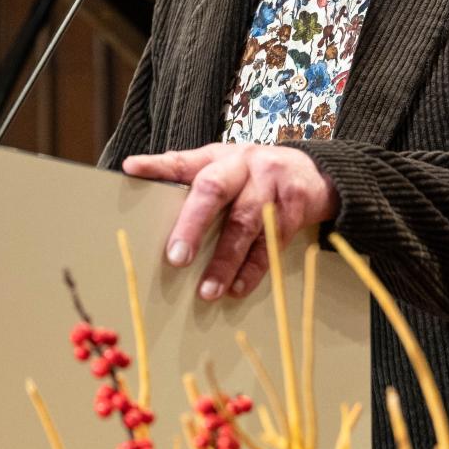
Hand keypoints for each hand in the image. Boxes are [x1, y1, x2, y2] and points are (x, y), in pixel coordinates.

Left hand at [121, 143, 339, 300]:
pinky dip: (254, 269)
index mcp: (220, 157)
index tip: (131, 169)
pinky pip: (272, 242)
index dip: (157, 164)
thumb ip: (195, 181)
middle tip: (176, 258)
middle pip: (214, 190)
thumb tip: (148, 197)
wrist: (317, 173)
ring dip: (225, 261)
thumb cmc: (256, 178)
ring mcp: (271, 184)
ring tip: (206, 291)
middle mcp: (243, 165)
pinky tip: (238, 288)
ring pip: (244, 224)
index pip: (183, 159)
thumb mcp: (227, 168)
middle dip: (193, 224)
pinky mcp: (295, 206)